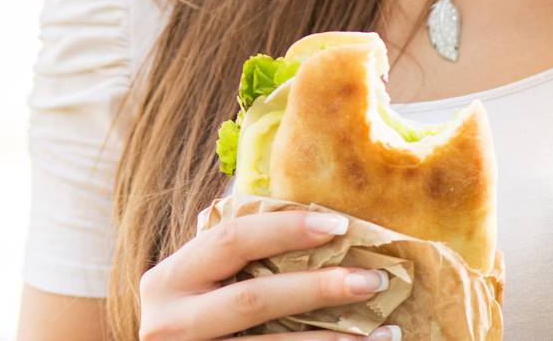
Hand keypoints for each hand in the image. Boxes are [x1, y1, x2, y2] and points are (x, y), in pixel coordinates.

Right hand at [138, 208, 398, 340]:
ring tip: (385, 330)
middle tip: (374, 279)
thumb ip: (233, 262)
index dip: (286, 229)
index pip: (231, 241)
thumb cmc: (189, 319)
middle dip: (318, 288)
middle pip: (254, 300)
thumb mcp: (194, 286)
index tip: (340, 225)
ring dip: (335, 340)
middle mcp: (171, 324)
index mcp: (167, 282)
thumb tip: (320, 229)